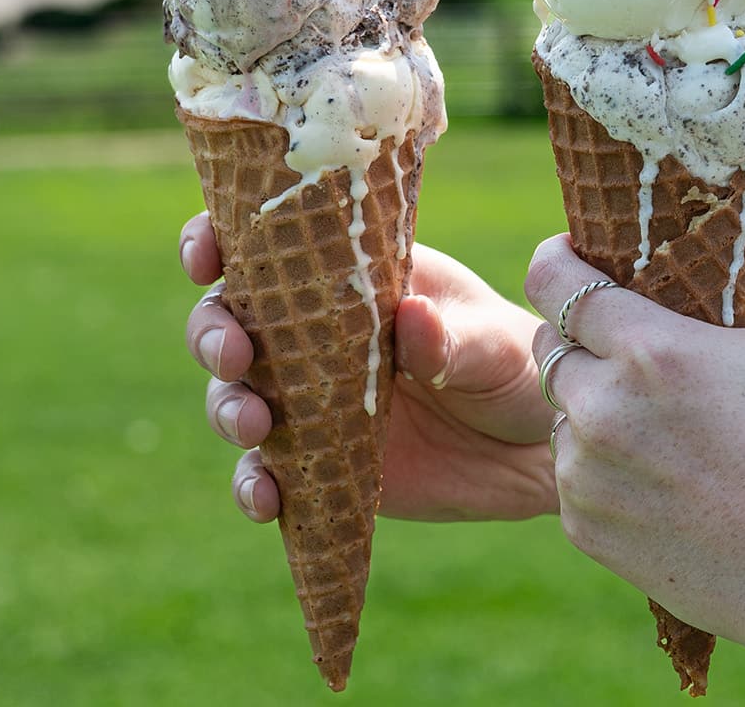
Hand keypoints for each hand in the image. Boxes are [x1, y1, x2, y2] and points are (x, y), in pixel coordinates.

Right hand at [179, 213, 553, 522]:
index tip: (206, 258)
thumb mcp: (493, 341)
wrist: (538, 449)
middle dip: (212, 333)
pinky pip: (266, 475)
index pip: (261, 245)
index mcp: (345, 276)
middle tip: (236, 354)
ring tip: (256, 424)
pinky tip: (267, 500)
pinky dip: (253, 487)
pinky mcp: (316, 464)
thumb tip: (410, 319)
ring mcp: (307, 400)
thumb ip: (449, 335)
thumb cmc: (514, 363)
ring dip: (227, 408)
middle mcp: (310, 334)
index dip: (216, 243)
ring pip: (233, 397)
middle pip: (226, 321)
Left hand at [526, 195, 744, 644]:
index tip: (574, 255)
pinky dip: (598, 464)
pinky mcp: (580, 522)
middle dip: (577, 334)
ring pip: (559, 410)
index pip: (553, 278)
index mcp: (647, 349)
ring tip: (649, 413)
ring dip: (588, 401)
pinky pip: (569, 472)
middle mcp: (600, 405)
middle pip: (550, 343)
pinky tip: (652, 470)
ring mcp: (583, 469)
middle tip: (622, 340)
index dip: (557, 259)